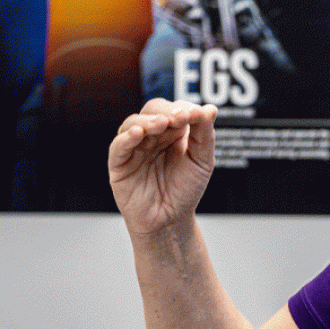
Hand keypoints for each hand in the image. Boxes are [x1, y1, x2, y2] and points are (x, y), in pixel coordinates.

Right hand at [108, 99, 219, 235]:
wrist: (171, 220)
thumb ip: (204, 134)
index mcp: (173, 133)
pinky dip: (127, 137)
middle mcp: (152, 137)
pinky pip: (118, 146)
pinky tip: (139, 133)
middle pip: (153, 111)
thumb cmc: (186, 189)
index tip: (196, 113)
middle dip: (167, 111)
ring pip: (133, 124)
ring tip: (162, 123)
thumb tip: (211, 109)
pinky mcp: (119, 164)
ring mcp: (135, 148)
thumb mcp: (202, 160)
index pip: (174, 110)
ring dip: (148, 121)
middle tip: (180, 118)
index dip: (184, 108)